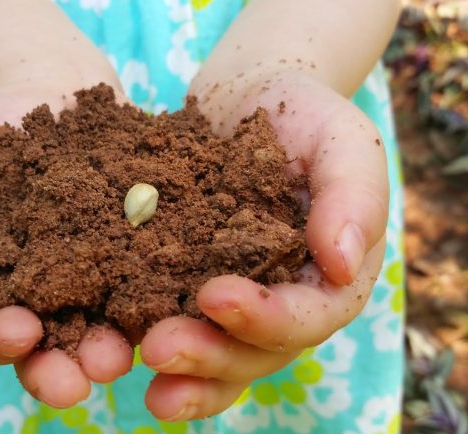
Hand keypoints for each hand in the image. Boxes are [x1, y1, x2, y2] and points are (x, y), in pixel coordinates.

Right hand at [0, 82, 135, 407]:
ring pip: (102, 328)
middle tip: (78, 381)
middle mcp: (50, 298)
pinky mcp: (140, 255)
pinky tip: (170, 305)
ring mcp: (99, 279)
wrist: (51, 88)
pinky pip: (151, 280)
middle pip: (50, 349)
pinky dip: (157, 297)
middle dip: (59, 369)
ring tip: (121, 354)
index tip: (18, 333)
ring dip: (110, 348)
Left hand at [138, 69, 388, 420]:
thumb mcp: (343, 140)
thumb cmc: (306, 115)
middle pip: (256, 352)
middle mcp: (285, 305)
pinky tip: (113, 350)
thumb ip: (353, 195)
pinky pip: (172, 324)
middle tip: (161, 348)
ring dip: (181, 371)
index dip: (267, 318)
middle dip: (211, 355)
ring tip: (139, 368)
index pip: (309, 317)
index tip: (215, 295)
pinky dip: (144, 343)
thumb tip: (343, 264)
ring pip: (215, 355)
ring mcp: (235, 303)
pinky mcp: (186, 288)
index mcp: (331, 280)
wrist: (248, 96)